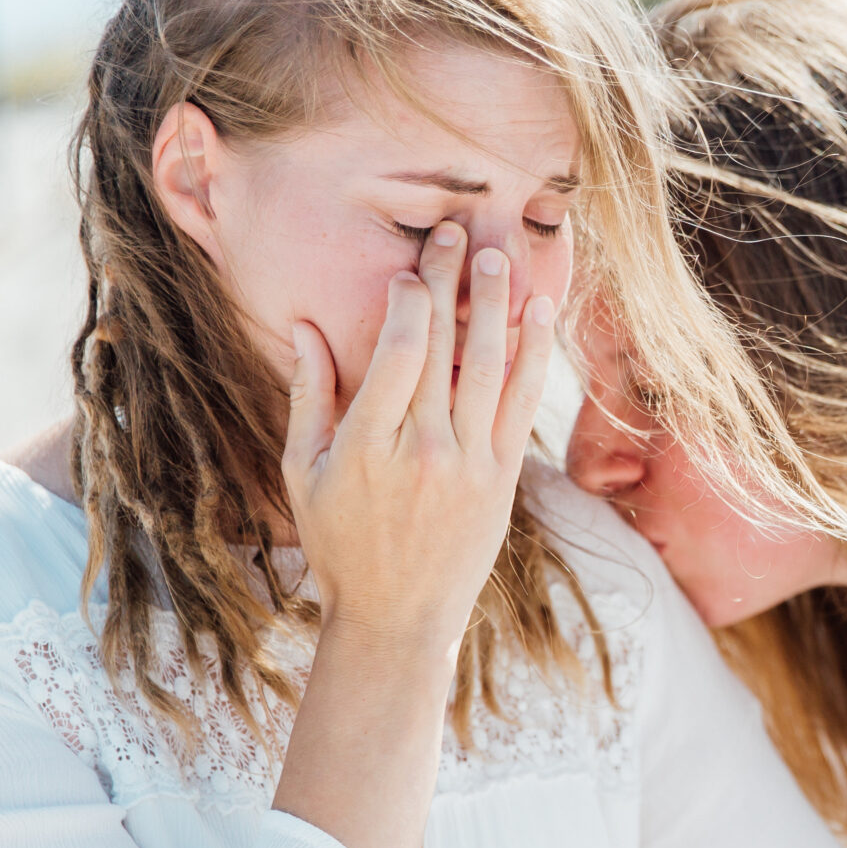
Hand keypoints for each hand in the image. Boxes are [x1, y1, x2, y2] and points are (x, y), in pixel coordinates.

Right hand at [282, 222, 556, 648]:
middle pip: (443, 349)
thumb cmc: (340, 543)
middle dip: (451, 283)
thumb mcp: (306, 472)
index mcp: (368, 445)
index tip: (412, 267)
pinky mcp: (502, 478)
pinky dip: (534, 355)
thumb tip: (306, 325)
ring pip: (489, 368)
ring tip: (500, 255)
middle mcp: (424, 450)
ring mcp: (469, 464)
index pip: (398, 352)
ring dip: (496, 307)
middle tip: (457, 230)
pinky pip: (522, 403)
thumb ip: (309, 396)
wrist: (399, 617)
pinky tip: (540, 314)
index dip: (409, 301)